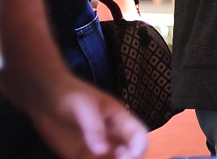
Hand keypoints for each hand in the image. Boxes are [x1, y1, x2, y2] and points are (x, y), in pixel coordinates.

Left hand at [32, 76, 147, 158]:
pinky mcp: (80, 157)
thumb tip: (102, 151)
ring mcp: (96, 148)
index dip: (139, 147)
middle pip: (128, 154)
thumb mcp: (84, 108)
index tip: (131, 156)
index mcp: (120, 120)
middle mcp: (112, 136)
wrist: (45, 99)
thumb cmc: (71, 96)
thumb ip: (94, 129)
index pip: (138, 135)